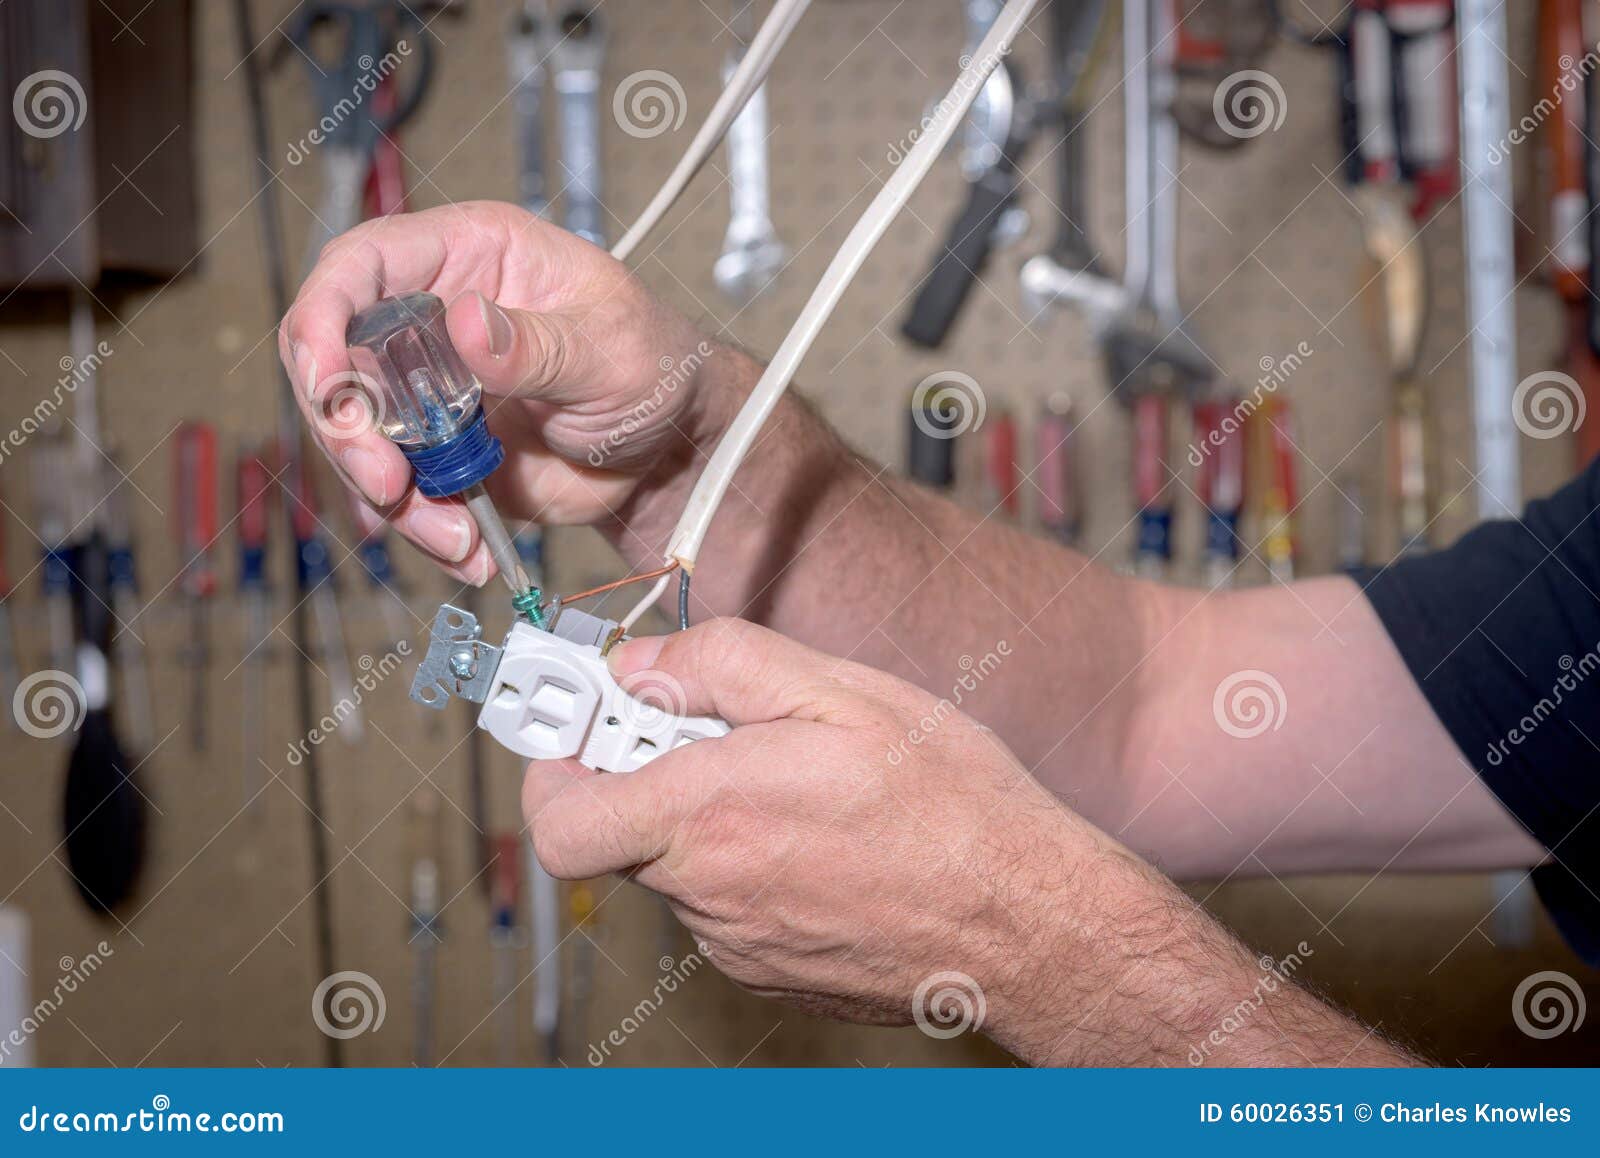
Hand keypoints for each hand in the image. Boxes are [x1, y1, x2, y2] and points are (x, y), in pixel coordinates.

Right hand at [278, 201, 741, 583]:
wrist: (670, 449)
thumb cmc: (655, 366)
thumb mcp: (611, 347)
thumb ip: (538, 344)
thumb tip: (466, 323)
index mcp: (470, 256)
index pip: (360, 265)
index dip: (323, 318)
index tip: (330, 386)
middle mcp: (433, 317)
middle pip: (337, 363)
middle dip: (348, 432)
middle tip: (390, 484)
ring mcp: (429, 390)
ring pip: (360, 441)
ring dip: (392, 500)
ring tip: (456, 536)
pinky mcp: (439, 454)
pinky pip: (399, 494)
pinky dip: (422, 529)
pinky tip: (469, 549)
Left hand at [522, 619, 1413, 1065]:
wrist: (1033, 926)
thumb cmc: (955, 805)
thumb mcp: (846, 693)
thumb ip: (725, 666)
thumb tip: (639, 664)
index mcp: (711, 816)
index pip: (559, 817)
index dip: (556, 764)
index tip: (586, 720)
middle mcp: (709, 893)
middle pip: (621, 831)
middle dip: (649, 773)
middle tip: (720, 732)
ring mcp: (737, 944)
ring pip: (680, 866)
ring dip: (709, 819)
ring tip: (802, 786)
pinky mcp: (771, 975)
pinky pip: (727, 907)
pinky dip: (748, 866)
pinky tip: (825, 841)